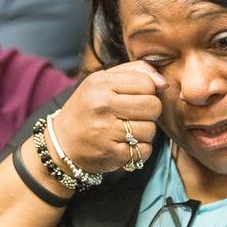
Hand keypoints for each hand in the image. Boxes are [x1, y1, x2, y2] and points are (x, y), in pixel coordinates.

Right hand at [51, 61, 166, 172]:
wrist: (62, 142)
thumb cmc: (89, 107)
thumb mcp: (104, 80)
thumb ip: (136, 72)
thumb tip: (163, 83)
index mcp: (101, 84)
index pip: (147, 83)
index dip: (149, 90)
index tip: (137, 96)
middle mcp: (102, 106)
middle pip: (153, 106)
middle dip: (150, 111)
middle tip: (136, 114)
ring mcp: (106, 132)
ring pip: (150, 130)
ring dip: (144, 131)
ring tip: (128, 129)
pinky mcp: (112, 154)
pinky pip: (144, 150)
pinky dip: (139, 149)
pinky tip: (125, 144)